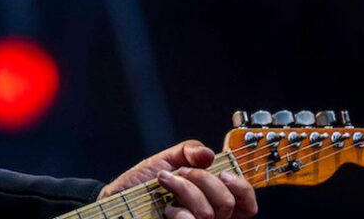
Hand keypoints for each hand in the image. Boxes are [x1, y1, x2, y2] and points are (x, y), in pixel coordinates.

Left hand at [100, 140, 256, 218]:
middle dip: (203, 180)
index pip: (246, 204)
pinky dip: (178, 210)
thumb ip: (189, 151)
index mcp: (213, 202)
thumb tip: (209, 154)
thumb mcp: (167, 159)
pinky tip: (165, 209)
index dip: (242, 188)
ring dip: (184, 189)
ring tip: (166, 183)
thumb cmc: (142, 184)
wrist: (116, 198)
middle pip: (227, 203)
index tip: (222, 172)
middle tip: (181, 173)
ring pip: (208, 212)